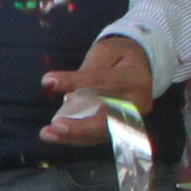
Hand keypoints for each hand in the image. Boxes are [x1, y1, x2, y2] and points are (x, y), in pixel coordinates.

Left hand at [37, 29, 153, 147]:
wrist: (141, 68)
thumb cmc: (119, 57)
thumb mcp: (104, 53)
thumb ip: (84, 71)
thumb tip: (52, 85)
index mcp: (134, 78)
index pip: (102, 82)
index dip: (75, 82)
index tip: (49, 82)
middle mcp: (137, 103)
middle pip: (108, 119)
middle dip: (80, 126)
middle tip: (55, 125)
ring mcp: (132, 120)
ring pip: (102, 133)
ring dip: (74, 136)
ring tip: (49, 134)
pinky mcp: (123, 129)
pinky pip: (99, 136)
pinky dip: (78, 138)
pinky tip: (58, 136)